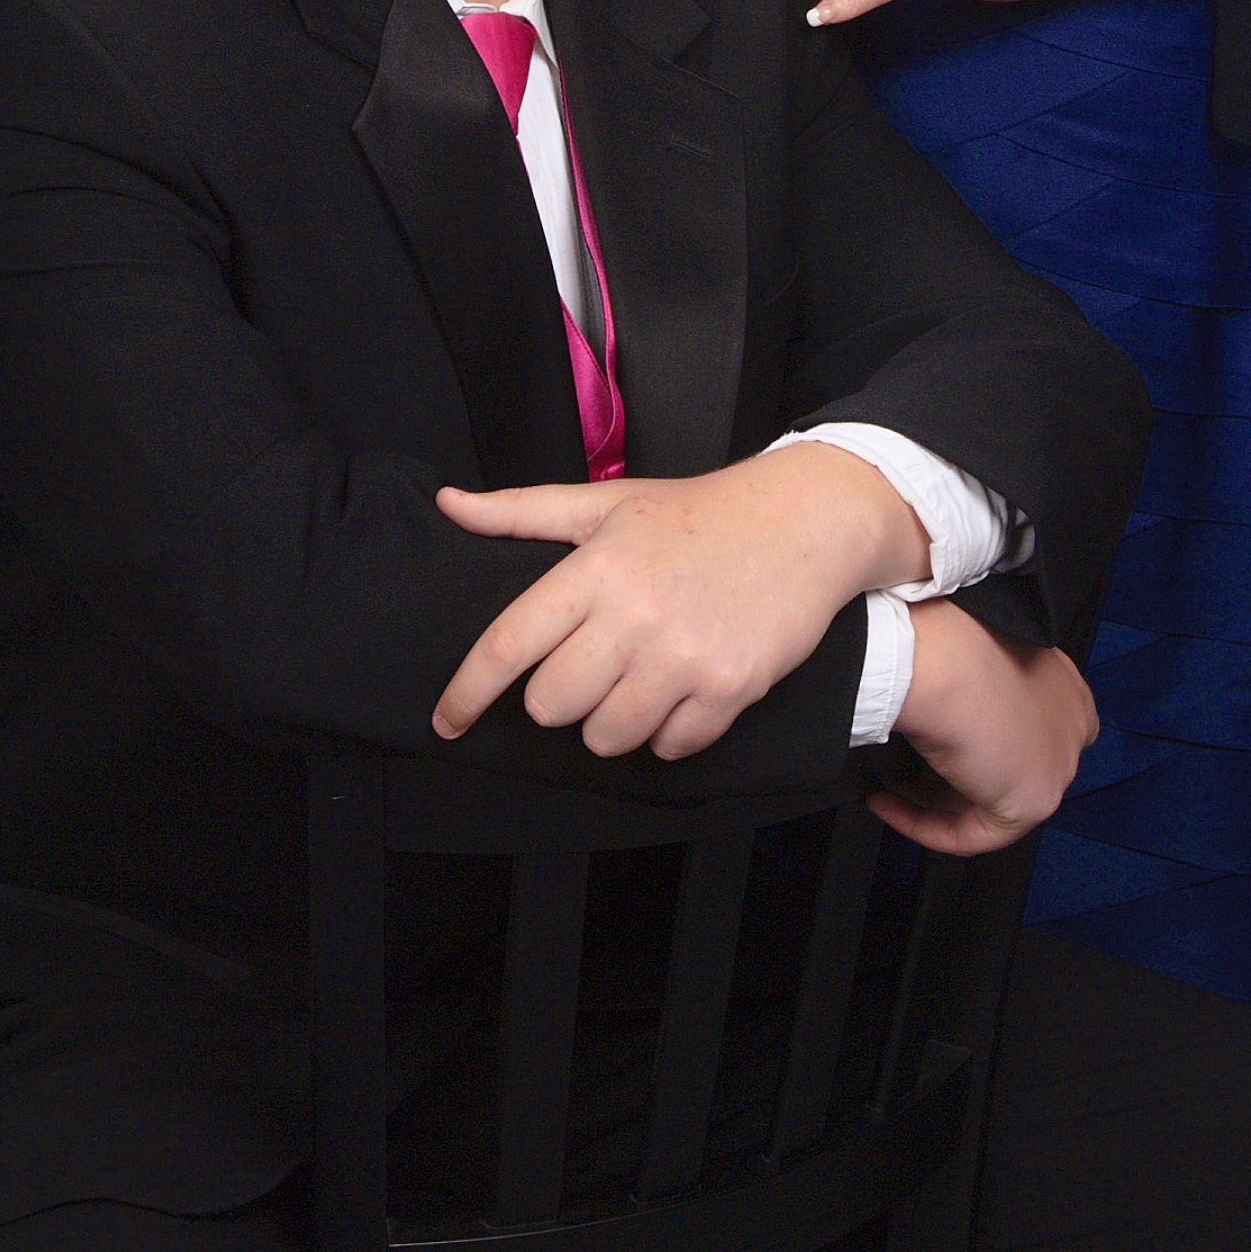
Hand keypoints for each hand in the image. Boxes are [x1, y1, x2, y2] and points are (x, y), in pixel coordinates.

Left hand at [432, 443, 928, 760]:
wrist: (805, 521)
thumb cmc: (701, 512)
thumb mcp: (608, 502)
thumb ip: (522, 511)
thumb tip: (449, 505)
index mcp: (596, 569)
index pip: (509, 644)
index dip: (467, 691)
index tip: (445, 721)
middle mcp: (635, 616)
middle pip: (552, 705)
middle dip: (560, 697)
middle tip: (591, 666)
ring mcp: (684, 658)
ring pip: (606, 737)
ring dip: (612, 721)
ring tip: (638, 679)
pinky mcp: (729, 690)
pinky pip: (670, 749)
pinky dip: (669, 732)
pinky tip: (682, 692)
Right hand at [870, 600, 1098, 855]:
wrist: (945, 663)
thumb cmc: (949, 642)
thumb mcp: (966, 651)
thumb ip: (971, 684)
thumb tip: (941, 704)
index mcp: (1063, 684)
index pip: (1037, 728)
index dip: (986, 744)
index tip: (945, 742)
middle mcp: (1071, 727)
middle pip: (1010, 769)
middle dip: (955, 776)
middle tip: (907, 772)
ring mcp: (1057, 766)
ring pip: (990, 800)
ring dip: (931, 800)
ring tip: (887, 787)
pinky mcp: (1033, 803)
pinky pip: (976, 832)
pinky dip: (926, 824)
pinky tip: (889, 803)